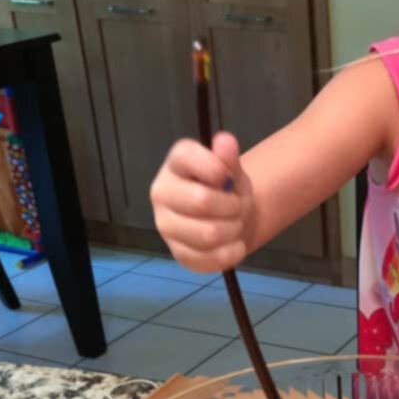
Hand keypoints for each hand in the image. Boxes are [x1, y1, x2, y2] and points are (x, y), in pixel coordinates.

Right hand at [150, 131, 254, 272]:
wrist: (232, 220)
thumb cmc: (228, 189)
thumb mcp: (234, 170)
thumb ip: (229, 158)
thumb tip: (225, 141)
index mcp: (175, 164)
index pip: (186, 156)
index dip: (216, 168)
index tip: (228, 178)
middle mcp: (162, 193)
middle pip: (201, 201)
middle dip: (232, 207)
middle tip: (237, 207)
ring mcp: (166, 226)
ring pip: (208, 234)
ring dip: (234, 230)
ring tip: (235, 224)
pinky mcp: (178, 253)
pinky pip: (210, 258)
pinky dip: (232, 253)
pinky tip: (234, 245)